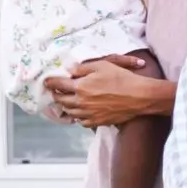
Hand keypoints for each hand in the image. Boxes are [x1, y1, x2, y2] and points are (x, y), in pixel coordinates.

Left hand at [43, 61, 170, 128]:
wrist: (139, 96)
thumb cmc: (122, 78)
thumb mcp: (102, 65)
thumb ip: (83, 68)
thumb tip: (70, 70)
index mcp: (80, 86)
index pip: (57, 84)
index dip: (50, 82)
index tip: (47, 81)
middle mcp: (80, 102)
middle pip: (60, 100)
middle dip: (56, 94)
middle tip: (57, 91)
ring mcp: (88, 114)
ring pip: (69, 112)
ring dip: (66, 105)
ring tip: (67, 101)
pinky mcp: (97, 121)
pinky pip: (81, 122)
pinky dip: (78, 117)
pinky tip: (81, 112)